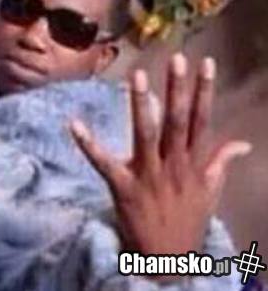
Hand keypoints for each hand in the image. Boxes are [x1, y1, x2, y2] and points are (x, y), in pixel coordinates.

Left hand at [70, 54, 250, 260]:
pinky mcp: (123, 187)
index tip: (204, 63)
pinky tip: (74, 123)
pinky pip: (103, 163)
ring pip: (145, 134)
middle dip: (177, 89)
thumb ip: (222, 162)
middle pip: (176, 121)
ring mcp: (148, 176)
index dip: (203, 91)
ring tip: (137, 76)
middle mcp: (172, 165)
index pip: (201, 120)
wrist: (167, 260)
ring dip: (142, 105)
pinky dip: (88, 144)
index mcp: (192, 163)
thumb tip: (244, 143)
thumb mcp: (210, 191)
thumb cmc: (186, 219)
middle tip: (176, 59)